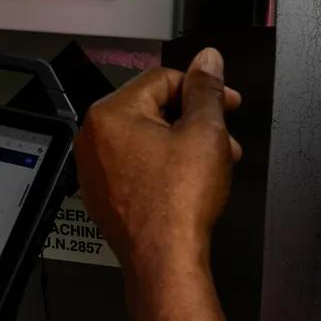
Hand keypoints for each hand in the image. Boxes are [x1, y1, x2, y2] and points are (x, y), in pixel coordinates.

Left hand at [75, 48, 243, 272]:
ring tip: (216, 161)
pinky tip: (191, 179)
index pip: (162, 78)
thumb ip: (206, 90)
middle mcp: (93, 137)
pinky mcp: (104, 192)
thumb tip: (208, 60)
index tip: (227, 100)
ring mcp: (95, 168)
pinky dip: (165, 164)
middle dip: (195, 119)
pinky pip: (136, 164)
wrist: (164, 260)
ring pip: (147, 138)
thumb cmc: (179, 202)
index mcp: (110, 114)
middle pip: (153, 108)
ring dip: (185, 142)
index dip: (202, 87)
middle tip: (224, 136)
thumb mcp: (204, 132)